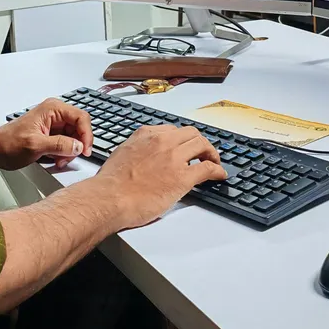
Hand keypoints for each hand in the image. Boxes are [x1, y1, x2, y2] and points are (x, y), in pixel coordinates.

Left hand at [0, 99, 92, 169]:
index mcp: (52, 109)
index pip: (81, 118)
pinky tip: (54, 159)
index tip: (85, 150)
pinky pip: (65, 143)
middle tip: (68, 158)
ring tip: (58, 160)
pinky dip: (63, 153)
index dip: (86, 135)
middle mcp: (54, 114)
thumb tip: (78, 146)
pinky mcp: (50, 134)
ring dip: (69, 152)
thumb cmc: (8, 143)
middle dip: (76, 146)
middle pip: (79, 129)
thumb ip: (60, 145)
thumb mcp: (36, 145)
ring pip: (74, 138)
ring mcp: (53, 124)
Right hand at [92, 125, 225, 229]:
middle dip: (200, 142)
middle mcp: (162, 141)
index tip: (185, 146)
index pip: (172, 130)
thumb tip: (143, 157)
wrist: (109, 198)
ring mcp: (174, 158)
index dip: (182, 139)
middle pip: (191, 134)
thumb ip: (136, 150)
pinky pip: (207, 168)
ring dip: (211, 153)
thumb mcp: (122, 154)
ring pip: (202, 145)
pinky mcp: (182, 177)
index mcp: (145, 135)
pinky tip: (219, 175)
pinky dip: (217, 170)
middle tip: (203, 152)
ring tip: (213, 161)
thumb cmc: (111, 183)